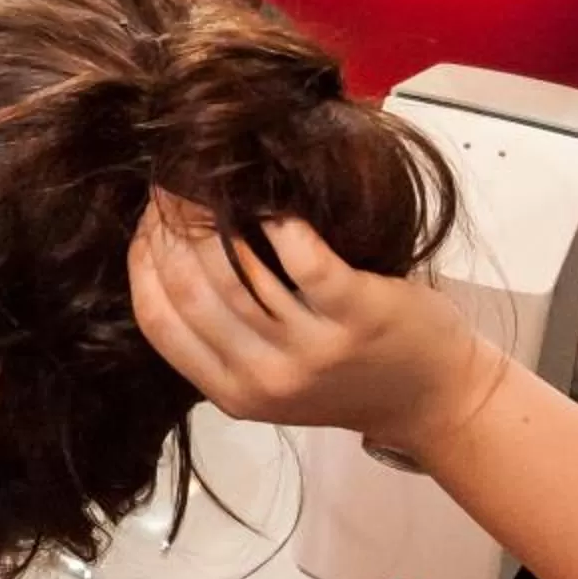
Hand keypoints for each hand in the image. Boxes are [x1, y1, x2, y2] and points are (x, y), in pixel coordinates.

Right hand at [128, 198, 485, 456]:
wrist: (434, 399)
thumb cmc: (348, 378)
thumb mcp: (270, 381)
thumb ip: (223, 340)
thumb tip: (168, 254)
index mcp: (232, 394)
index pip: (158, 322)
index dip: (143, 262)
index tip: (147, 220)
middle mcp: (266, 378)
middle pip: (191, 291)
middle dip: (173, 228)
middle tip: (173, 184)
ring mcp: (314, 349)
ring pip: (238, 273)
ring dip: (217, 216)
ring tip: (211, 179)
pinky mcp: (358, 314)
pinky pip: (302, 257)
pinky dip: (281, 221)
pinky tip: (274, 200)